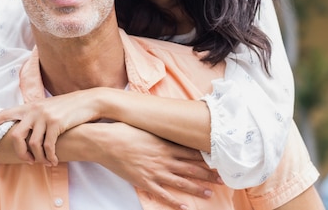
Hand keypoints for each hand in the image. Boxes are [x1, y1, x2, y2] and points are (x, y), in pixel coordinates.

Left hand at [0, 88, 103, 164]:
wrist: (87, 102)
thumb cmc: (67, 107)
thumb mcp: (47, 107)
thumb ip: (34, 114)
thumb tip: (25, 127)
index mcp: (29, 106)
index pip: (5, 114)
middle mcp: (34, 110)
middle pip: (17, 136)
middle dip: (20, 153)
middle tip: (28, 161)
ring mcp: (45, 116)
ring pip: (33, 144)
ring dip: (37, 157)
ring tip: (43, 162)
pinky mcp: (56, 123)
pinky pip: (48, 146)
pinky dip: (50, 157)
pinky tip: (54, 161)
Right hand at [88, 122, 222, 209]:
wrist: (105, 142)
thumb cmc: (124, 131)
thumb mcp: (146, 127)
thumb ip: (160, 131)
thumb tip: (171, 125)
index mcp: (165, 145)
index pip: (191, 153)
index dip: (205, 158)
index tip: (218, 161)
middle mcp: (163, 159)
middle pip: (190, 168)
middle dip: (208, 174)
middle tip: (222, 179)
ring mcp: (154, 172)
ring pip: (180, 183)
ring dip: (196, 188)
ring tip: (209, 193)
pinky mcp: (144, 182)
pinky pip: (162, 195)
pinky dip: (174, 202)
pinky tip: (184, 207)